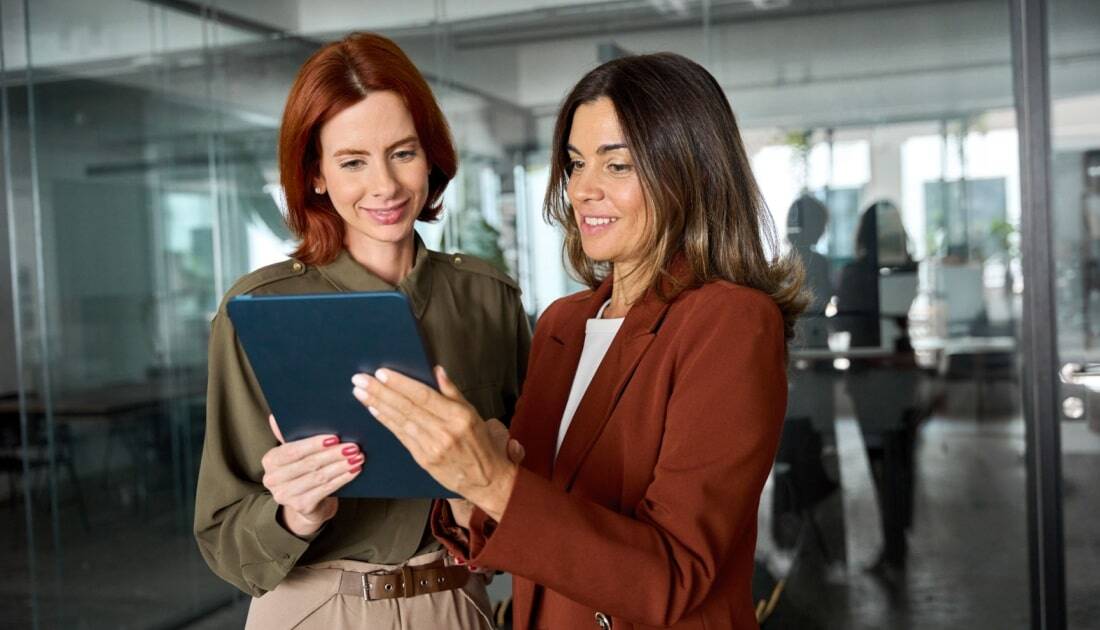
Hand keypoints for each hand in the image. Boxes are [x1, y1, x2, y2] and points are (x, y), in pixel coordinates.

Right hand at [261, 415, 363, 536]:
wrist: (309, 504)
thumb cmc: (304, 470)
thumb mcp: (298, 452)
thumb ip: (292, 434)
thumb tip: (276, 417)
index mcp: (270, 460)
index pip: (292, 450)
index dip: (314, 444)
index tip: (335, 437)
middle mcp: (272, 479)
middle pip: (308, 464)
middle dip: (333, 454)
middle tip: (353, 447)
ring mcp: (285, 495)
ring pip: (318, 477)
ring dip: (341, 466)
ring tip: (358, 457)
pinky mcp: (301, 507)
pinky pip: (325, 490)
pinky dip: (341, 479)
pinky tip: (354, 471)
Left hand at [351, 366, 520, 521]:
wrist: (485, 479)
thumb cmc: (479, 443)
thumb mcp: (472, 413)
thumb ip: (452, 391)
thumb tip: (436, 371)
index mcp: (458, 416)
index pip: (423, 395)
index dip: (400, 384)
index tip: (382, 373)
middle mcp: (444, 432)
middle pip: (407, 407)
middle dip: (381, 392)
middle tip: (360, 379)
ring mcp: (431, 447)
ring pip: (400, 421)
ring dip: (378, 405)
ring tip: (360, 392)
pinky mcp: (422, 460)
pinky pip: (401, 436)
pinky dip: (386, 422)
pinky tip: (373, 410)